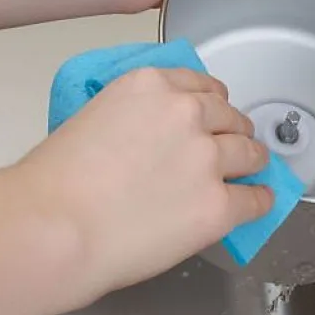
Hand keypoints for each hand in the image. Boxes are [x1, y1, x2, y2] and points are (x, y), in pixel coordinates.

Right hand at [0, 67, 270, 314]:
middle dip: (231, 130)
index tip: (215, 112)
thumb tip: (152, 140)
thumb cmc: (54, 186)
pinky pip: (256, 199)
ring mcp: (208, 159)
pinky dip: (260, 200)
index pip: (200, 85)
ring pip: (250, 152)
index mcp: (151, 86)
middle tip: (230, 144)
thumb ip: (135, 119)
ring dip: (251, 161)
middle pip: (229, 116)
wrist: (54, 229)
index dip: (211, 103)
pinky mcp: (219, 203)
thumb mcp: (93, 120)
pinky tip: (259, 200)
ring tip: (252, 169)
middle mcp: (187, 113)